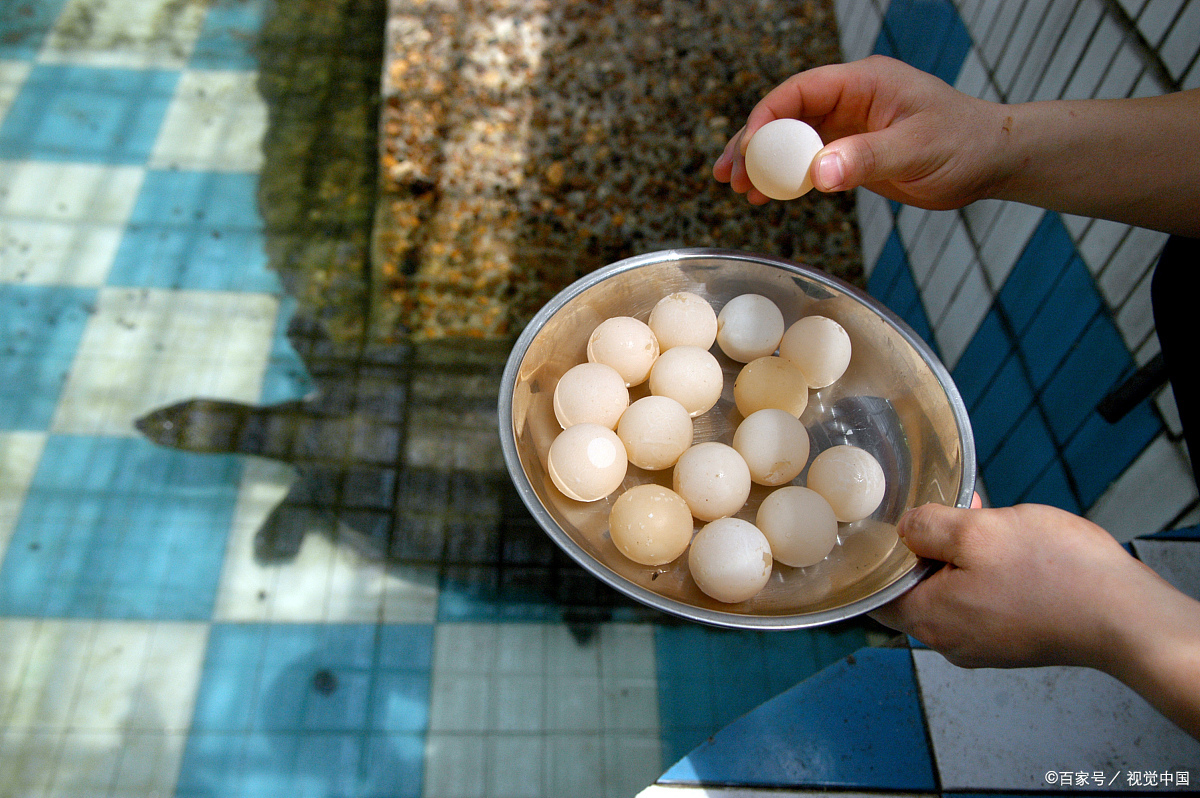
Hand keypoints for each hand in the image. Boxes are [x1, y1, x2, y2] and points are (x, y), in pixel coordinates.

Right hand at [713, 55, 1008, 208]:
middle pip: (785, 115)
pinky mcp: (852, 151)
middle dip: (752, 144)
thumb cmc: (964, 144)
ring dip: (763, 164)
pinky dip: (786, 178)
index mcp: (862, 82)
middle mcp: (850, 99)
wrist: (991, 159)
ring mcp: (849, 125)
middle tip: (726, 175)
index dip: (766, 119)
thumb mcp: (915, 149)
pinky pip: (808, 160)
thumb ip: (865, 159)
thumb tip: (817, 174)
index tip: (747, 151)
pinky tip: (767, 198)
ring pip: (791, 140)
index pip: (799, 93)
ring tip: (736, 190)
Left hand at [871, 502, 1170, 670]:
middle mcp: (951, 641)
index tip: (884, 529)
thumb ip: (927, 528)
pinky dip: (987, 571)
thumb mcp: (977, 531)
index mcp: (929, 620)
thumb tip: (904, 529)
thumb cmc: (1053, 575)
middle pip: (916, 589)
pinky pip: (984, 600)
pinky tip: (1009, 543)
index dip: (876, 558)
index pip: (875, 595)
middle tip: (946, 513)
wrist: (1125, 617)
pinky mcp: (1015, 638)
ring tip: (983, 518)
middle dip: (927, 548)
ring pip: (953, 591)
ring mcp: (985, 644)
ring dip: (961, 555)